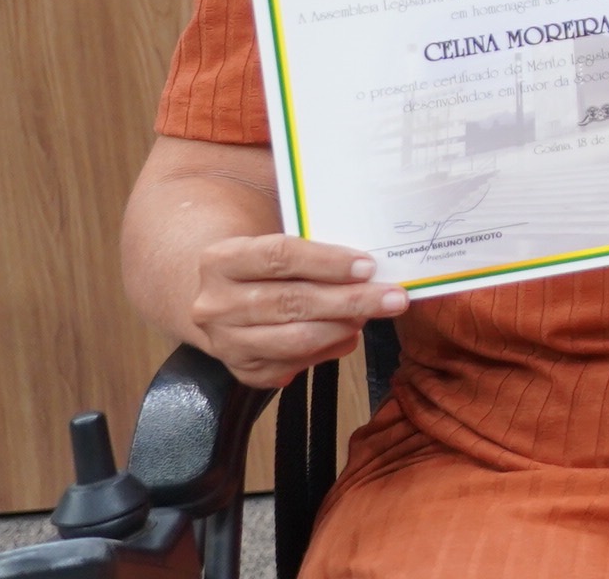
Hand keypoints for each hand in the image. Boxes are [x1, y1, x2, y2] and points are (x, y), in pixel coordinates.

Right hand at [186, 233, 405, 388]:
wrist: (218, 297)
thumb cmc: (263, 262)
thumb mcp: (274, 238)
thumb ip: (313, 243)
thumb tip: (369, 264)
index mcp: (221, 260)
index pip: (278, 257)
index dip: (327, 262)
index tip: (368, 267)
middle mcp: (215, 304)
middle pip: (290, 303)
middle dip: (349, 301)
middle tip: (393, 298)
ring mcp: (224, 342)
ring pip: (292, 341)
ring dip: (341, 329)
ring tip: (371, 316)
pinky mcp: (239, 370)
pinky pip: (290, 366)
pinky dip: (325, 353)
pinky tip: (347, 338)